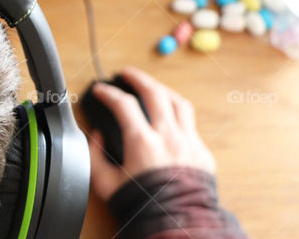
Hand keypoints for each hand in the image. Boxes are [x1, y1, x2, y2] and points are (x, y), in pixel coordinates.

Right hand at [87, 67, 215, 200]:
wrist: (177, 225)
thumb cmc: (143, 207)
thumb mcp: (106, 184)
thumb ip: (95, 156)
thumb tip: (96, 136)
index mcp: (142, 142)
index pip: (122, 104)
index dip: (107, 93)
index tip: (100, 90)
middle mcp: (168, 136)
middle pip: (154, 92)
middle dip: (138, 78)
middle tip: (127, 73)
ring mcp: (189, 142)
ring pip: (179, 103)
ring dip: (163, 90)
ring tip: (152, 87)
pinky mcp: (203, 153)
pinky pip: (190, 124)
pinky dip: (177, 115)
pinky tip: (170, 117)